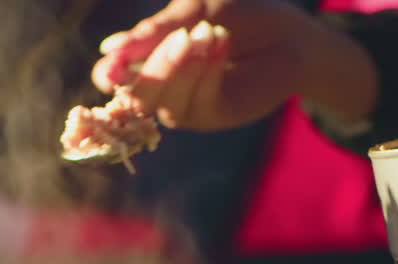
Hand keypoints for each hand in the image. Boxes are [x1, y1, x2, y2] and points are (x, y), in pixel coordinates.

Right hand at [90, 0, 375, 131]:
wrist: (287, 30)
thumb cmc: (239, 15)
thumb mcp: (193, 12)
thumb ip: (155, 32)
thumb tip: (110, 50)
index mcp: (148, 61)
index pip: (115, 77)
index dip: (109, 73)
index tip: (114, 65)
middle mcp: (162, 90)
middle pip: (137, 94)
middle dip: (155, 65)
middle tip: (181, 35)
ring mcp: (186, 106)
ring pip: (165, 103)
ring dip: (184, 67)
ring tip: (209, 32)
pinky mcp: (213, 116)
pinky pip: (197, 104)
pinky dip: (207, 72)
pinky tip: (221, 43)